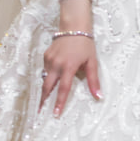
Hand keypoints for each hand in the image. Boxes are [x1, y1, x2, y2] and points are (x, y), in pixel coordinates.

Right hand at [40, 0, 101, 115]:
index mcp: (69, 66)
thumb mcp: (92, 62)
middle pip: (48, 86)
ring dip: (45, 90)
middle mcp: (57, 64)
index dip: (59, 102)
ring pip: (45, 78)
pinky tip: (50, 81)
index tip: (56, 114)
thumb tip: (98, 96)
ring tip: (43, 102)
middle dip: (44, 100)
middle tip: (41, 113)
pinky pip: (45, 70)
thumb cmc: (85, 44)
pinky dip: (47, 77)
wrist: (74, 26)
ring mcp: (49, 59)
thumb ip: (93, 80)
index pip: (63, 89)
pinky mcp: (45, 56)